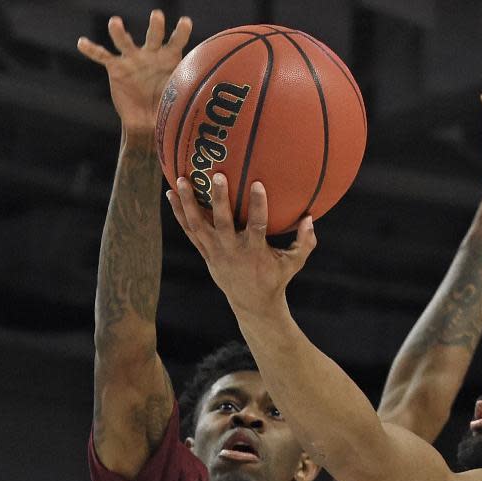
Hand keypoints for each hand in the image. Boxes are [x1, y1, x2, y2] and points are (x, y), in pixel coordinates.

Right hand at [77, 9, 192, 136]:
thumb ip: (187, 93)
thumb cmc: (167, 107)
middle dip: (155, 26)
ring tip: (115, 23)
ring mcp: (132, 59)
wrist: (146, 121)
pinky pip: (102, 57)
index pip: (177, 42)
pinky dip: (92, 50)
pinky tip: (82, 43)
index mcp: (169, 58)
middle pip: (153, 36)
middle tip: (157, 16)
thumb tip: (208, 107)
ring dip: (119, 32)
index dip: (180, 32)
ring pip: (124, 41)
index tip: (185, 22)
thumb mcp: (179, 100)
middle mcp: (150, 54)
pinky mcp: (116, 68)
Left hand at [166, 173, 316, 313]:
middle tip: (217, 176)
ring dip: (188, 203)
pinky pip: (189, 231)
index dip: (258, 206)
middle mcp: (232, 251)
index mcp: (255, 252)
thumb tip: (311, 218)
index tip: (258, 184)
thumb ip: (305, 242)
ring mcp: (215, 253)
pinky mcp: (205, 253)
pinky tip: (171, 193)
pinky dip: (179, 213)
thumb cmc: (275, 278)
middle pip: (222, 224)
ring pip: (198, 226)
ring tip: (180, 179)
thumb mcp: (294, 263)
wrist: (252, 304)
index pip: (257, 226)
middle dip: (219, 200)